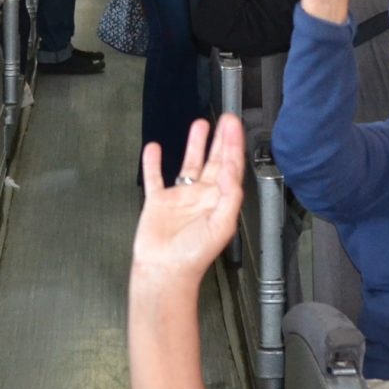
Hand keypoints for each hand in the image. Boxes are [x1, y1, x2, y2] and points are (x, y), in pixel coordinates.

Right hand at [132, 116, 246, 284]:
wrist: (164, 270)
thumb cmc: (195, 254)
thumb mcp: (221, 224)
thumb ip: (229, 195)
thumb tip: (232, 170)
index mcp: (220, 200)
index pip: (230, 167)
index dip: (233, 145)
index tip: (234, 126)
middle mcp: (202, 196)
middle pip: (214, 161)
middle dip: (220, 140)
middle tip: (226, 118)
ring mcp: (180, 197)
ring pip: (188, 164)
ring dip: (195, 145)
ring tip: (199, 124)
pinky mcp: (158, 202)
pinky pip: (156, 177)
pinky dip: (153, 163)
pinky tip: (154, 148)